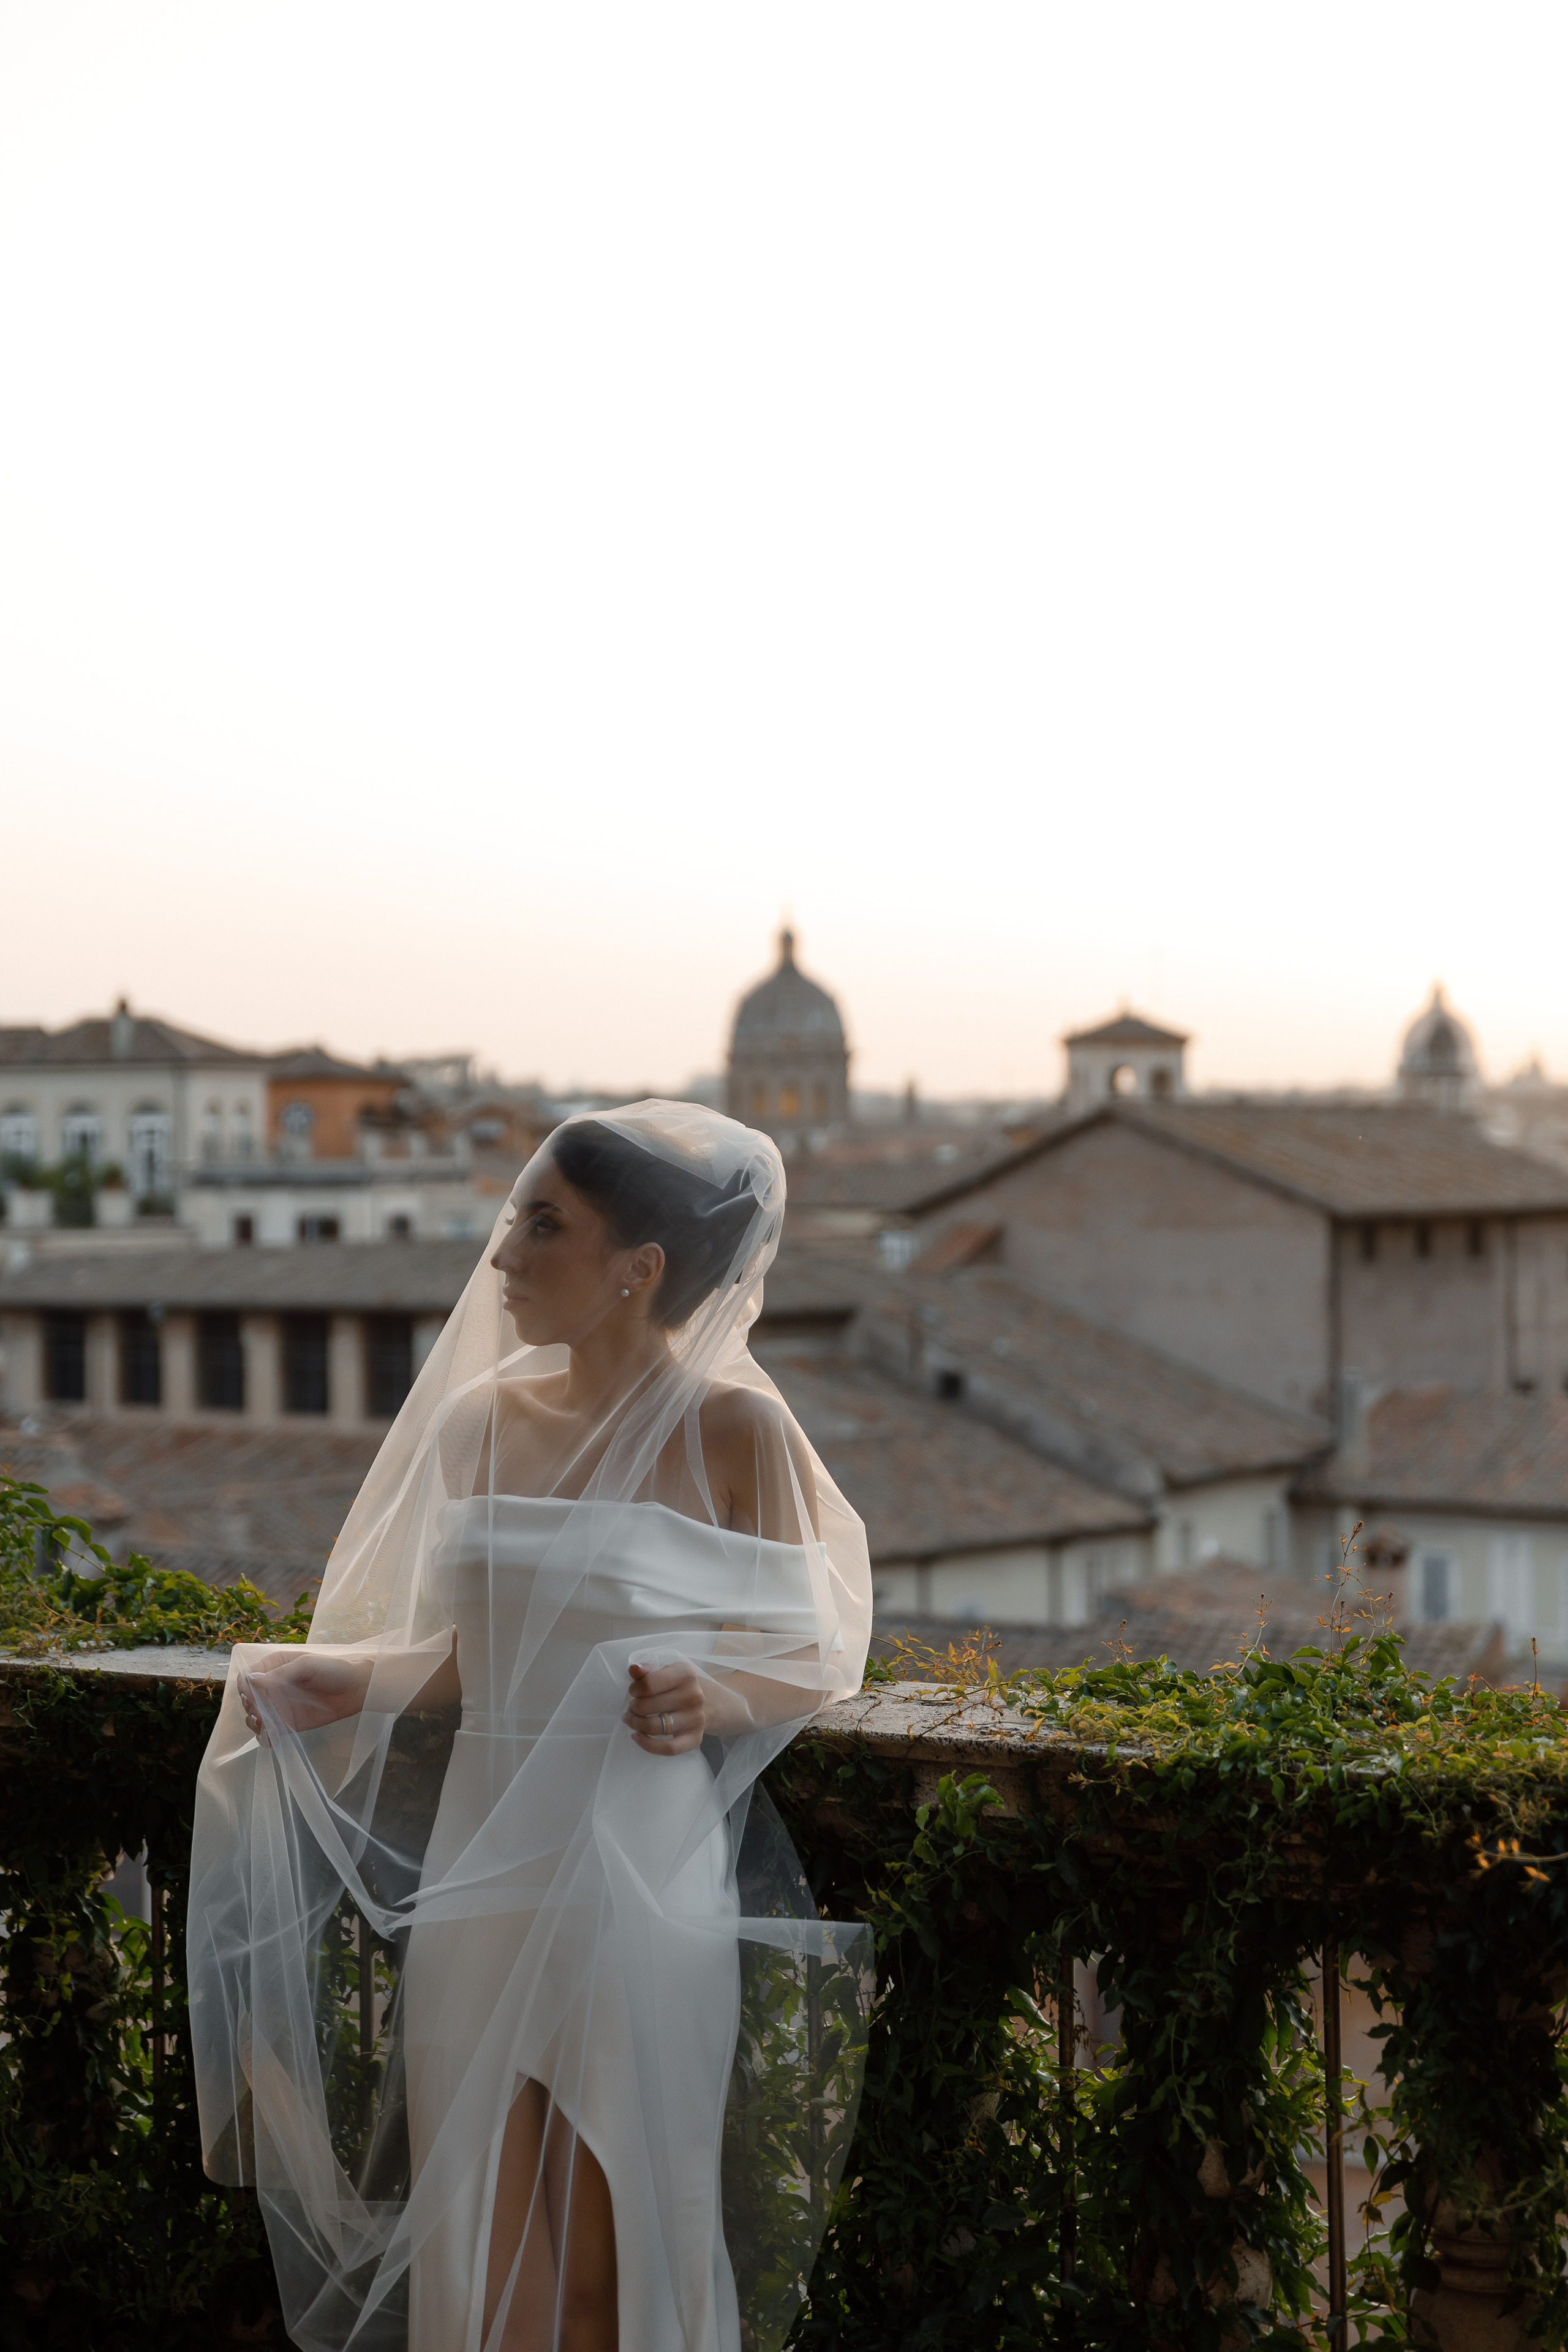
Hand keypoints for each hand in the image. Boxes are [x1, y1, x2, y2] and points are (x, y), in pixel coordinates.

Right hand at [240, 1650, 371, 1741]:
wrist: (356, 1689)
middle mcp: (272, 1687)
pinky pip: (268, 1733)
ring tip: (265, 1724)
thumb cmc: (333, 1669)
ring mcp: (279, 1706)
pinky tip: (271, 1737)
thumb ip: (281, 1673)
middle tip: (261, 1713)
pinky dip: (265, 1737)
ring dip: (254, 1723)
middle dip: (249, 1707)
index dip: (245, 1687)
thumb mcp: (307, 1665)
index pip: (247, 1676)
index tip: (251, 1696)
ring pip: (254, 1717)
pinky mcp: (287, 1723)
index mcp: (274, 1666)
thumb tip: (253, 1681)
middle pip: (247, 1699)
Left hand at [624, 1660, 707, 1755]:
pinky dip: (647, 1745)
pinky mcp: (695, 1738)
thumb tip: (633, 1669)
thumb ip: (647, 1671)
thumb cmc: (680, 1686)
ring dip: (635, 1724)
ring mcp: (696, 1718)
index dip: (634, 1689)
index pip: (648, 1684)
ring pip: (654, 1727)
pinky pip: (668, 1748)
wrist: (710, 1703)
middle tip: (632, 1707)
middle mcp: (694, 1696)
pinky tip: (637, 1736)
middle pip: (647, 1706)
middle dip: (633, 1708)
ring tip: (632, 1720)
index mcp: (686, 1674)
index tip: (634, 1691)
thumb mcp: (667, 1672)